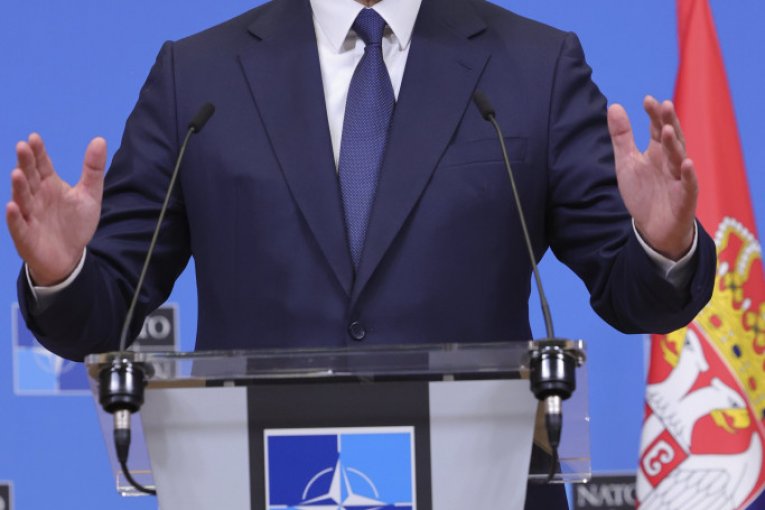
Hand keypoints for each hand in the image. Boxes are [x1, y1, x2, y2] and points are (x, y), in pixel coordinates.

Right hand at [6, 133, 105, 285]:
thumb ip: (93, 169)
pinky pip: (19, 225)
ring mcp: (30, 215)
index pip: (42, 165)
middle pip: (30, 177)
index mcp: (49, 185)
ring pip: (22, 198)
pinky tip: (12, 206)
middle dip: (25, 163)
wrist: (70, 255)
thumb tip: (100, 140)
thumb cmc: (75, 223)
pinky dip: (15, 217)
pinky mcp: (26, 235)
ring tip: (17, 173)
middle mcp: (36, 197)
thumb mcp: (89, 194)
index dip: (38, 152)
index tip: (35, 138)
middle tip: (23, 147)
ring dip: (19, 187)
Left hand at [607, 96, 697, 260]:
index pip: (658, 129)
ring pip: (679, 159)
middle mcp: (670, 162)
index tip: (647, 100)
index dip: (654, 115)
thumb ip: (622, 136)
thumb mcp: (627, 162)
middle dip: (669, 123)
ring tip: (668, 130)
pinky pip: (688, 186)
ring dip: (674, 145)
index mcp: (658, 152)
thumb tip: (614, 106)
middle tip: (665, 105)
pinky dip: (688, 175)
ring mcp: (679, 180)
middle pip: (672, 139)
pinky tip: (687, 164)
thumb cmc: (643, 192)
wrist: (652, 229)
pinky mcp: (684, 199)